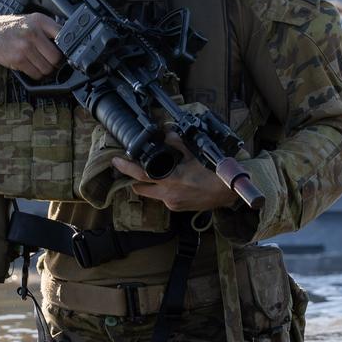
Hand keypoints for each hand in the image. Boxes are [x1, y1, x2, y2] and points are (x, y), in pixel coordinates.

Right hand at [0, 13, 62, 78]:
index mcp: (40, 21)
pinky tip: (33, 66)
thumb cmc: (16, 28)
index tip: (67, 52)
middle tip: (52, 60)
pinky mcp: (18, 60)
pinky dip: (37, 74)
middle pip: (56, 57)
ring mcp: (25, 47)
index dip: (67, 47)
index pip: (63, 36)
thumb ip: (50, 29)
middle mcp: (33, 33)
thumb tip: (69, 42)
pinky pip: (36, 74)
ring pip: (47, 68)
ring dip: (46, 70)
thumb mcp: (34, 20)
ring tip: (41, 63)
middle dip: (56, 62)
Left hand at [111, 133, 237, 211]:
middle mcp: (168, 195)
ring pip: (151, 194)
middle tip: (130, 170)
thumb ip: (178, 145)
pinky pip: (163, 199)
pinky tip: (171, 184)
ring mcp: (171, 203)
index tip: (116, 161)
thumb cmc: (211, 174)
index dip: (126, 168)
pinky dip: (162, 190)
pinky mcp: (177, 208)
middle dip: (133, 180)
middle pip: (140, 188)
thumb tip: (168, 133)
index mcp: (170, 180)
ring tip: (154, 175)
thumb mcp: (194, 155)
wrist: (225, 193)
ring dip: (149, 185)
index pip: (141, 175)